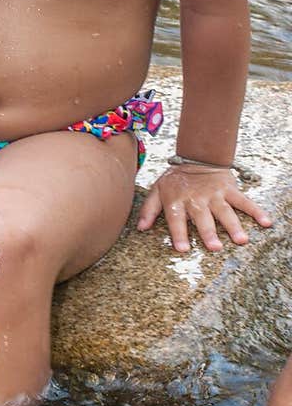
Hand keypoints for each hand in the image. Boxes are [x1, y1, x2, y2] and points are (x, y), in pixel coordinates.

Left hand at [136, 165, 272, 252]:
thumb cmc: (175, 179)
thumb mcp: (157, 190)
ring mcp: (215, 194)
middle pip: (202, 218)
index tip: (182, 249)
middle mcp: (196, 199)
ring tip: (241, 240)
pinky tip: (266, 222)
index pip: (176, 219)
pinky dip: (256, 211)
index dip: (179, 234)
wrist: (196, 156)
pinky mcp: (230, 190)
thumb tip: (140, 228)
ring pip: (225, 212)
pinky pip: (244, 201)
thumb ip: (149, 209)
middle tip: (215, 248)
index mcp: (177, 200)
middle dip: (208, 232)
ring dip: (233, 226)